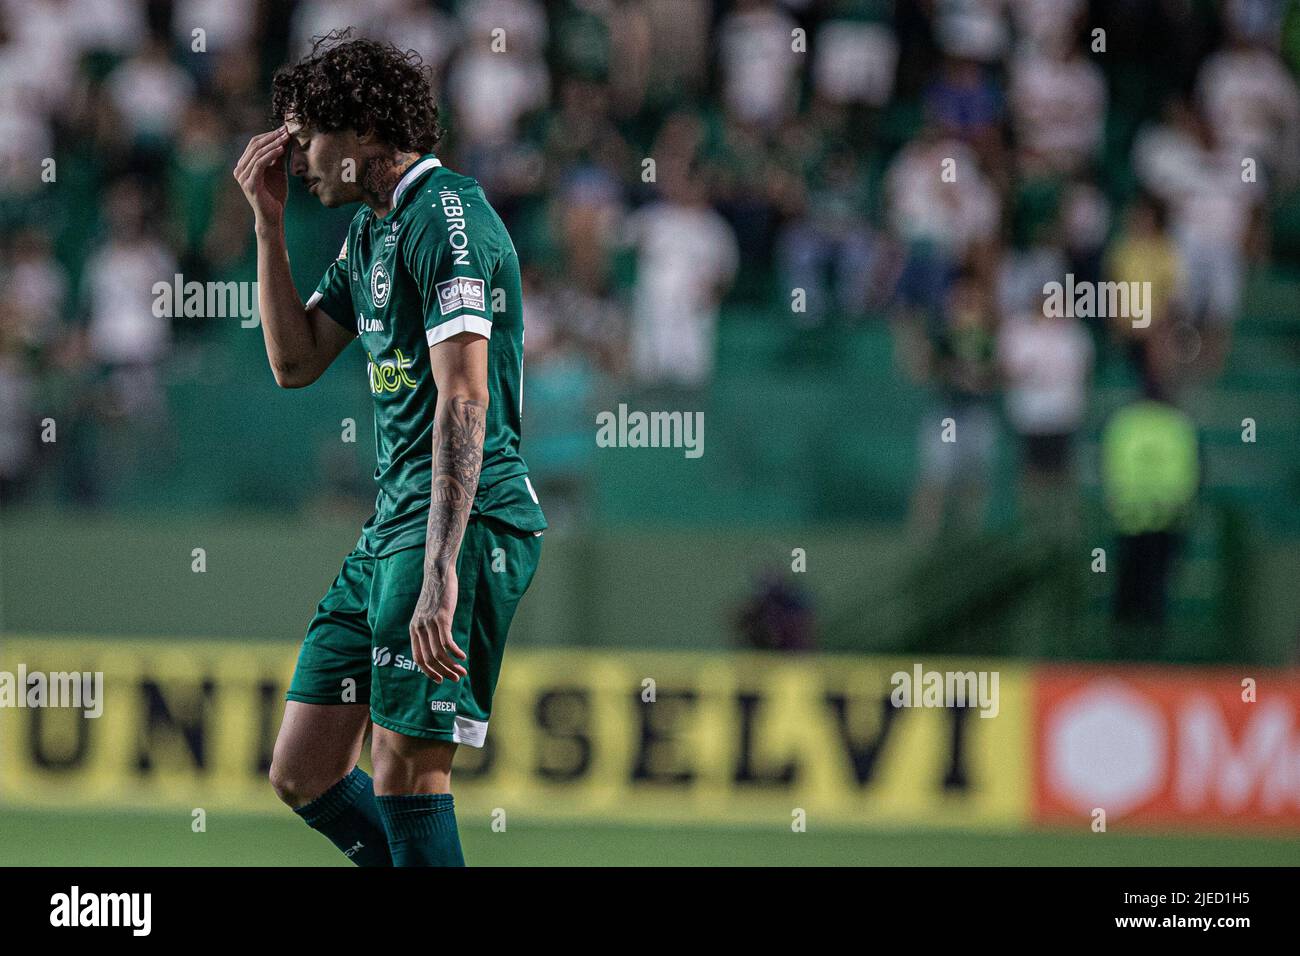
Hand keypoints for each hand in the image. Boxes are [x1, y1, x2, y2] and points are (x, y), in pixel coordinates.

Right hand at [234, 128, 288, 225]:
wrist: (273, 216)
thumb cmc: (275, 195)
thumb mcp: (278, 171)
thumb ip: (280, 156)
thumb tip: (286, 138)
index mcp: (244, 165)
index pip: (254, 143)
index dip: (269, 135)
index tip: (284, 129)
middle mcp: (240, 169)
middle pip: (255, 145)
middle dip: (271, 136)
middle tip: (285, 130)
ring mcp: (243, 176)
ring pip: (258, 153)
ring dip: (273, 144)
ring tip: (286, 138)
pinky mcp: (249, 183)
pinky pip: (260, 164)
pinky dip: (271, 155)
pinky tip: (281, 150)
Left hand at [409, 564, 467, 683]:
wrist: (438, 572)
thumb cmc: (436, 593)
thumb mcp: (427, 613)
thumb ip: (428, 628)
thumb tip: (438, 644)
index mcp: (414, 629)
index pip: (418, 658)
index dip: (428, 672)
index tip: (440, 679)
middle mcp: (419, 628)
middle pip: (429, 659)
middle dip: (443, 672)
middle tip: (456, 678)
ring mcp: (429, 623)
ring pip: (439, 653)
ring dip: (451, 666)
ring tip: (462, 671)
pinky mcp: (442, 617)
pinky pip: (447, 642)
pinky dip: (455, 653)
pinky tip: (462, 656)